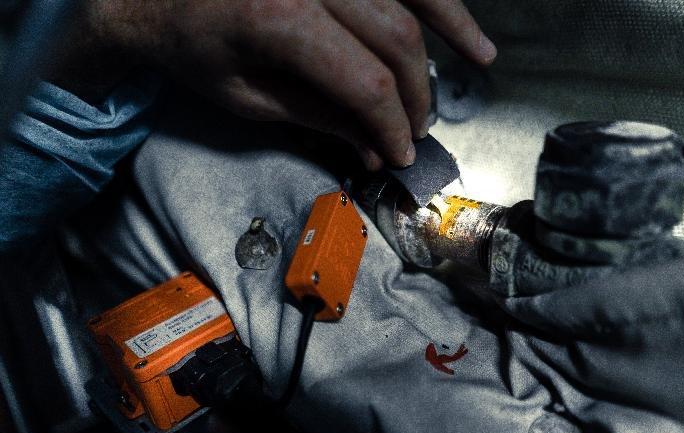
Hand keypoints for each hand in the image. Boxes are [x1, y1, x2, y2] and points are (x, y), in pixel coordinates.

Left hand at [63, 0, 496, 169]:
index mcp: (279, 19)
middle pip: (396, 37)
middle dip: (415, 92)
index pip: (366, 82)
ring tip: (480, 57)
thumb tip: (373, 146)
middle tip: (415, 129)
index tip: (398, 154)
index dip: (391, 124)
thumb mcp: (246, 96)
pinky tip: (454, 13)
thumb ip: (318, 116)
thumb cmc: (188, 44)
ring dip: (448, 27)